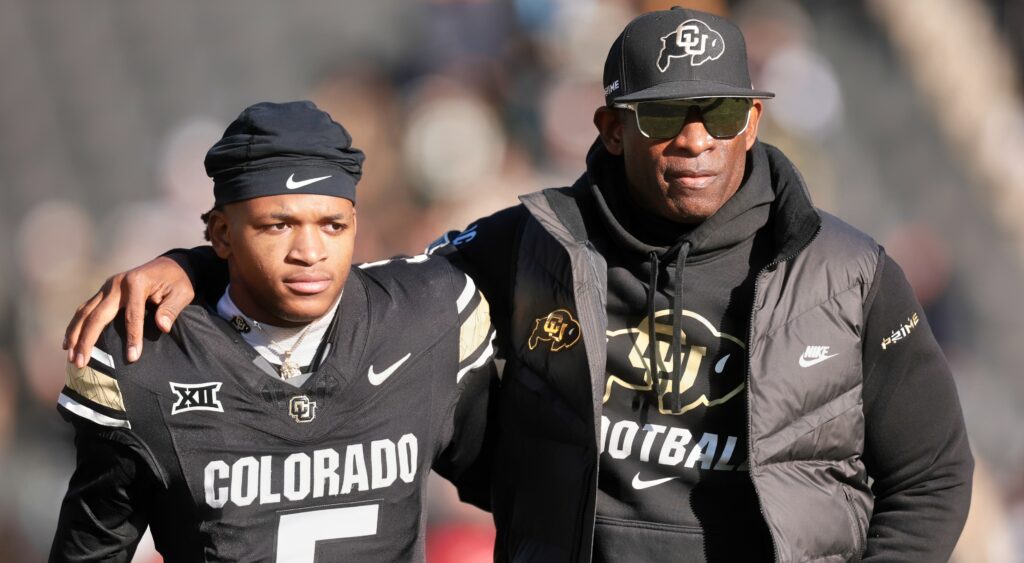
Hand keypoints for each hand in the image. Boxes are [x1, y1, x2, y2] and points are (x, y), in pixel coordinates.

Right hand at [64, 256, 193, 366]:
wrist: (170, 265)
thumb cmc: (178, 282)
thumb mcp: (182, 293)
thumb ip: (171, 309)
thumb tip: (162, 327)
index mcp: (137, 283)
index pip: (132, 315)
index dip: (132, 337)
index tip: (132, 358)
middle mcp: (117, 283)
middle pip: (98, 315)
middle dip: (88, 341)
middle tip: (80, 363)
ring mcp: (107, 286)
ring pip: (85, 312)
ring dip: (75, 335)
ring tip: (71, 358)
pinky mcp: (104, 291)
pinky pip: (86, 309)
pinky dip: (76, 326)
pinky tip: (69, 343)